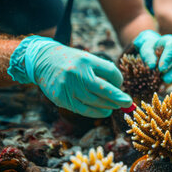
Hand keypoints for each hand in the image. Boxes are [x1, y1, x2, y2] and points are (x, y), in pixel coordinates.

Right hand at [7, 36, 131, 117]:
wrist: (43, 61)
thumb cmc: (72, 61)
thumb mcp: (87, 59)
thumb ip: (102, 71)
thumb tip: (119, 89)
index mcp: (86, 60)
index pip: (110, 72)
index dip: (118, 80)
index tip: (119, 84)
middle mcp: (77, 74)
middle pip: (103, 89)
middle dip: (118, 98)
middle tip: (128, 103)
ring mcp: (67, 87)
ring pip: (93, 101)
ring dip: (108, 106)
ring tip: (116, 107)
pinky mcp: (60, 98)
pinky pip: (81, 109)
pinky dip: (95, 112)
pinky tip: (104, 112)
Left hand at [132, 30, 171, 82]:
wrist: (155, 48)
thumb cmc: (150, 48)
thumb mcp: (146, 49)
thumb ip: (148, 56)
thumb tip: (151, 66)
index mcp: (170, 40)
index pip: (171, 47)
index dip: (167, 58)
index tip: (161, 69)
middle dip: (170, 68)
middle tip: (162, 77)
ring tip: (165, 80)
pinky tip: (168, 80)